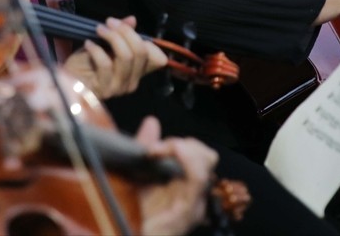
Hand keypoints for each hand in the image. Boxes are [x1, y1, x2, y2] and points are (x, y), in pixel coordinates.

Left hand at [61, 16, 167, 99]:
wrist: (64, 80)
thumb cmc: (84, 64)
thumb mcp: (104, 44)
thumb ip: (120, 34)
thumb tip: (132, 19)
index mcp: (136, 72)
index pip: (156, 58)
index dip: (146, 40)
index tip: (124, 25)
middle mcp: (131, 82)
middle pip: (140, 53)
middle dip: (125, 32)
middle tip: (109, 23)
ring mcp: (118, 88)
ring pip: (126, 57)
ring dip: (112, 38)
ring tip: (99, 30)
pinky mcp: (104, 89)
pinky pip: (106, 64)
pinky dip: (97, 50)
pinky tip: (88, 44)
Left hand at [135, 117, 217, 235]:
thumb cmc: (132, 217)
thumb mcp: (136, 176)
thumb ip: (144, 148)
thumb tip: (152, 122)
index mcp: (185, 188)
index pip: (201, 155)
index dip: (181, 143)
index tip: (154, 146)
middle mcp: (194, 196)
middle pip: (207, 156)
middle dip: (184, 143)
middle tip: (157, 149)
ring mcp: (193, 204)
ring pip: (205, 161)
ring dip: (181, 147)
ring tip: (159, 151)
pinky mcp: (188, 211)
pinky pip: (197, 177)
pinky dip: (185, 158)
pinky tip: (170, 154)